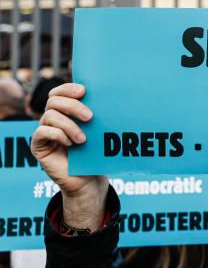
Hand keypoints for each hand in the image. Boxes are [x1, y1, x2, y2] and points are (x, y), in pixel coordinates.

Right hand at [31, 83, 107, 230]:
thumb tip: (109, 95)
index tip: (84, 91)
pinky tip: (70, 143)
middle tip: (90, 117)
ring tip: (83, 139)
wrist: (89, 180)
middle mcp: (52, 119)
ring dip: (69, 125)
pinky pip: (41, 132)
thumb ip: (96, 115)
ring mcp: (44, 132)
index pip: (58, 92)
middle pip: (53, 101)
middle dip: (73, 106)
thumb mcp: (98, 131)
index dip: (68, 88)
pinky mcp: (38, 146)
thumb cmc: (96, 153)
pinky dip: (57, 134)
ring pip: (49, 115)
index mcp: (65, 112)